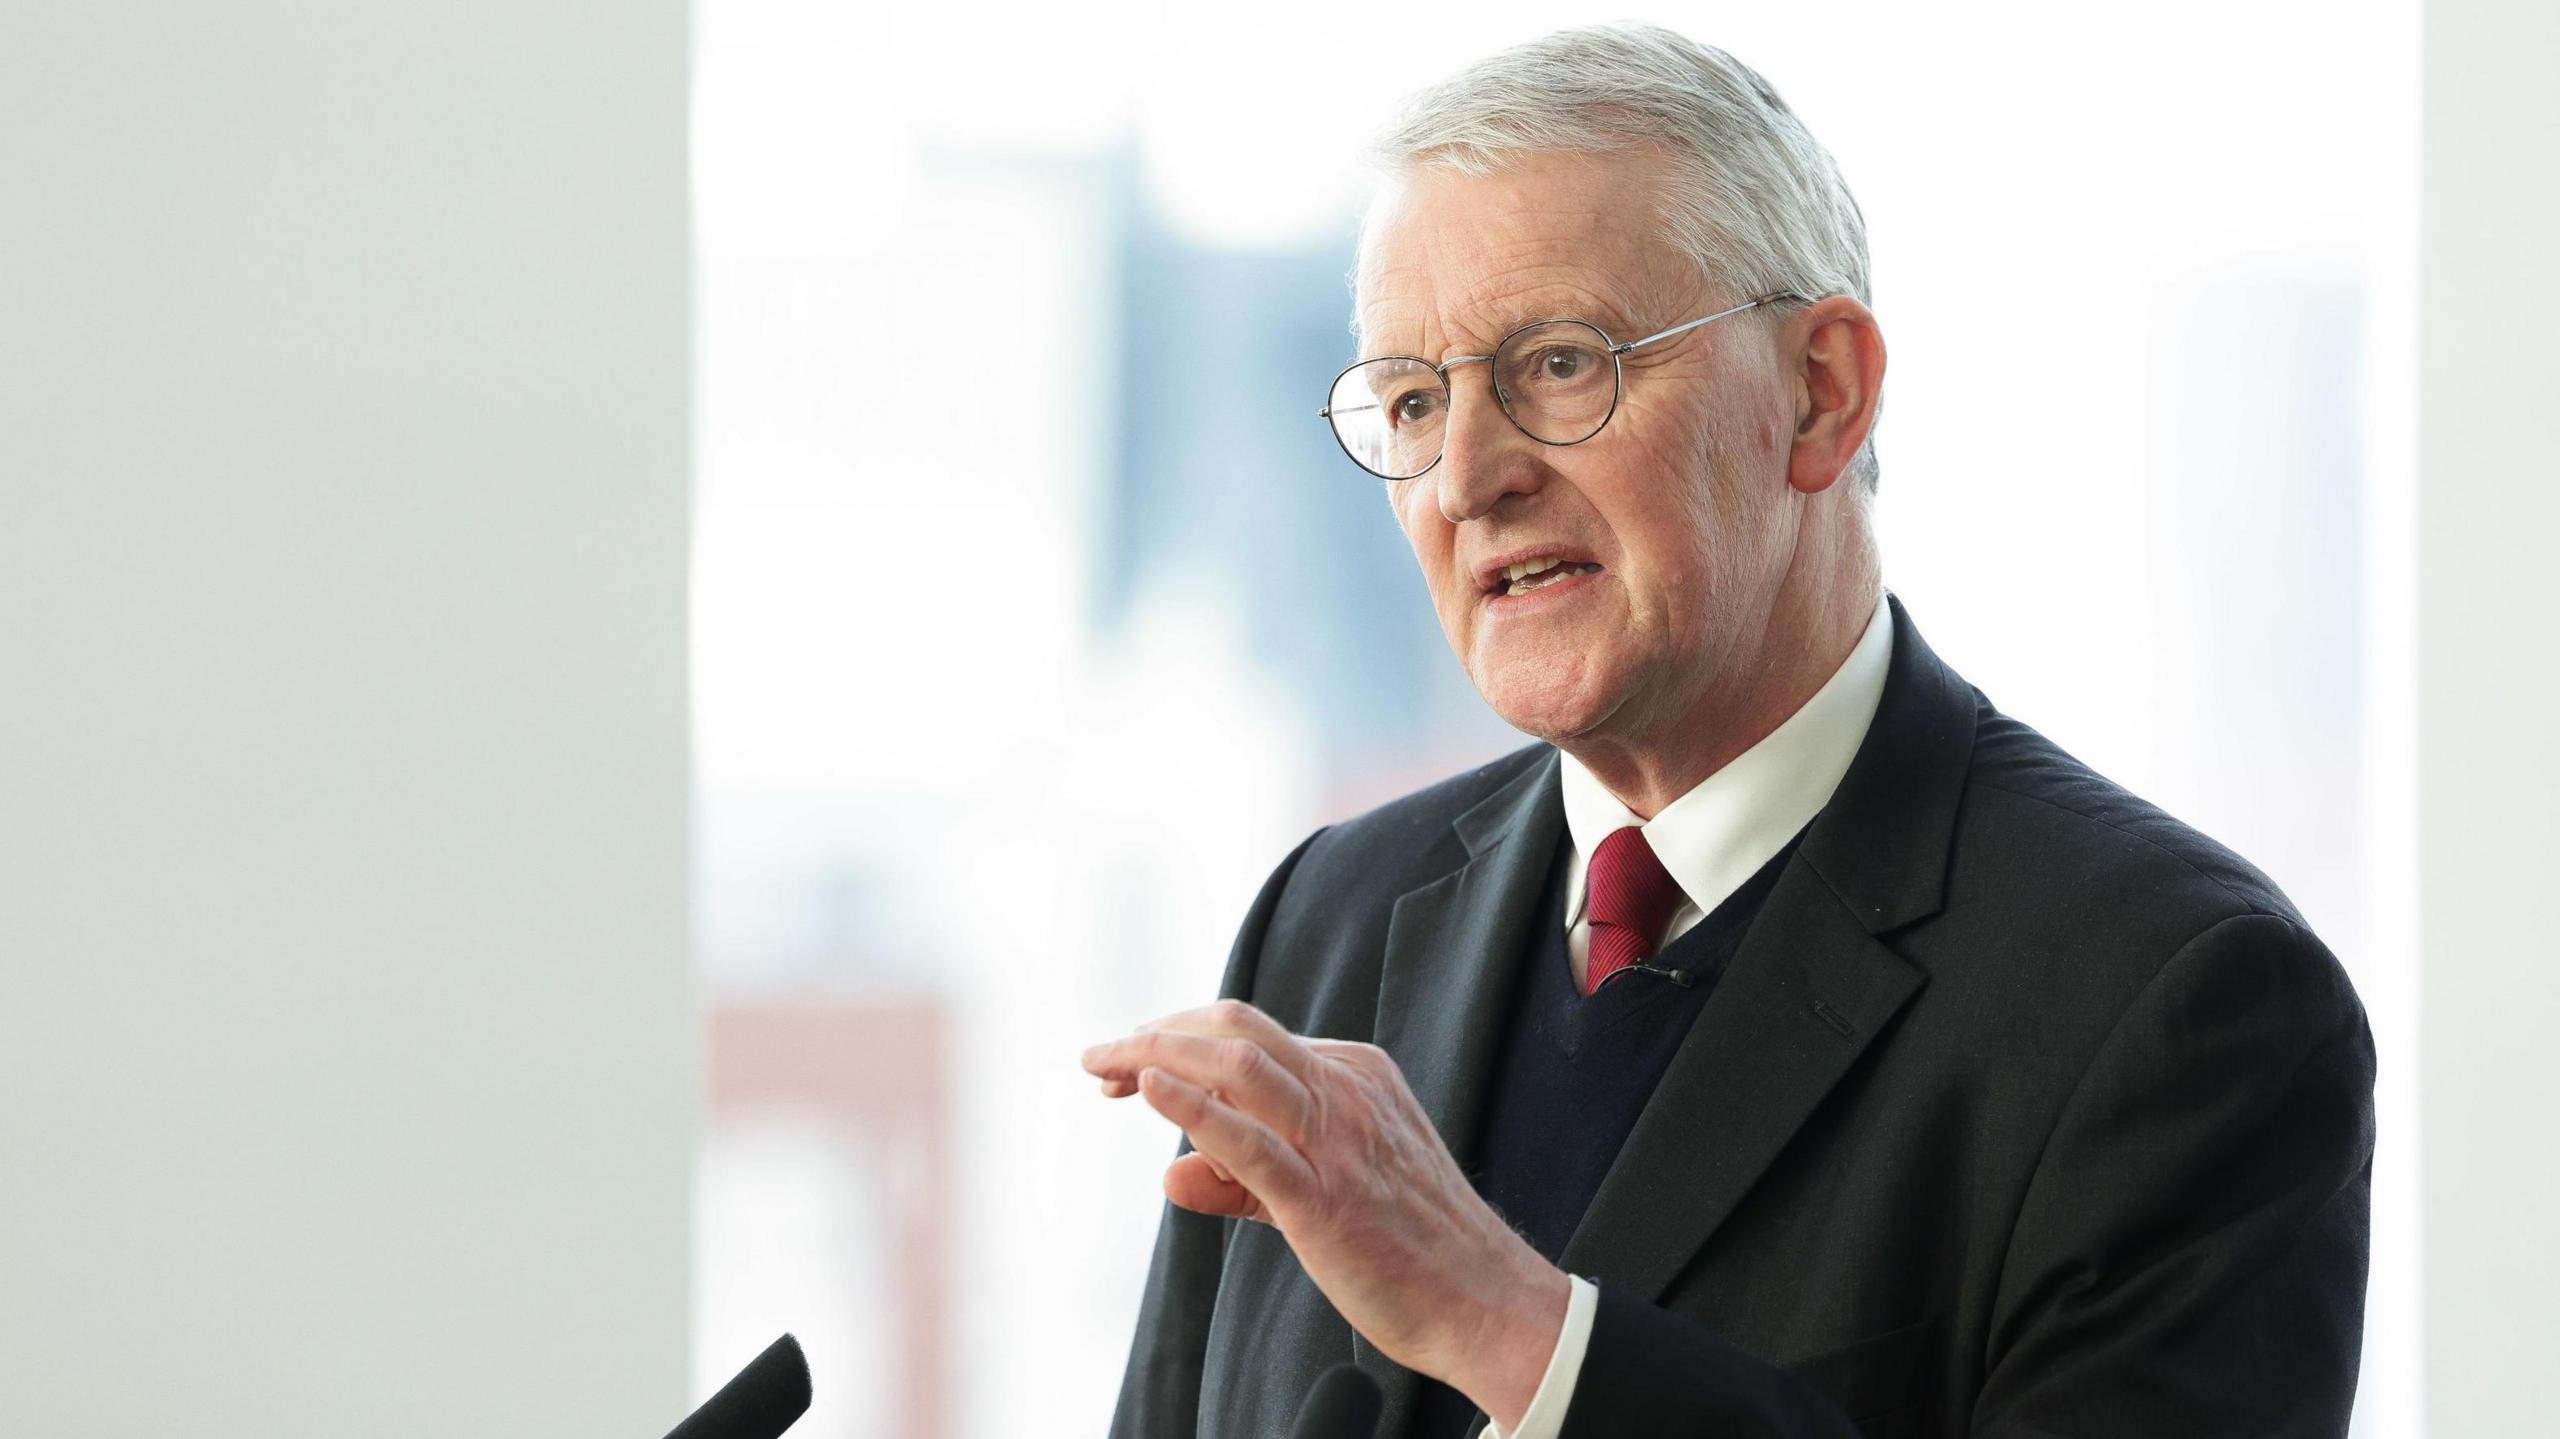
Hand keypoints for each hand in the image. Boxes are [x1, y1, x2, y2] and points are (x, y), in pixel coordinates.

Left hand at [1082, 999, 1569, 1429]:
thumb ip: (1243, 1180)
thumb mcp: (1321, 1192)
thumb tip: (1171, 1174)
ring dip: (1158, 1054)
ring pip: (1239, 1067)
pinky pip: (1252, 1140)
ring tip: (1106, 1068)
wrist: (1482, 1301)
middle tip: (1097, 1058)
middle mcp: (1344, 1092)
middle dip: (1155, 1032)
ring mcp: (1337, 1140)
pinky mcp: (1327, 1197)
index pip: (1247, 1036)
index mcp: (1350, 1076)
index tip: (1126, 1067)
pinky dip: (1193, 1108)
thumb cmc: (1407, 1248)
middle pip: (1235, 1029)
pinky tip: (1149, 1092)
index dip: (1176, 1041)